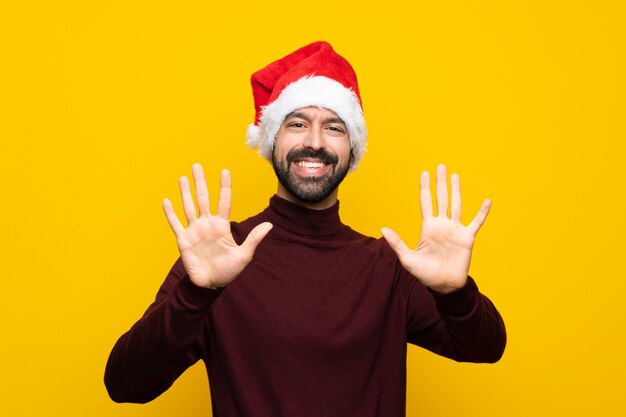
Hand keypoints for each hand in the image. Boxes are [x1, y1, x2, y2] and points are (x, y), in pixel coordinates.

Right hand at [162, 164, 272, 288]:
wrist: (211, 284)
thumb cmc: (229, 270)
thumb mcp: (244, 255)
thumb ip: (254, 239)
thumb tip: (270, 225)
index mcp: (222, 225)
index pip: (224, 201)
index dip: (224, 186)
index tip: (225, 171)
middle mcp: (207, 224)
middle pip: (203, 198)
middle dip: (200, 182)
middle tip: (197, 165)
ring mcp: (194, 231)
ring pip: (189, 207)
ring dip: (185, 192)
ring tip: (182, 177)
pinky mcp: (183, 240)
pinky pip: (175, 224)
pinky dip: (170, 213)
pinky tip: (166, 200)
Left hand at [381, 164, 490, 293]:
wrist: (443, 286)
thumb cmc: (425, 274)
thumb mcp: (407, 258)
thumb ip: (396, 243)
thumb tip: (382, 229)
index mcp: (428, 228)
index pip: (426, 203)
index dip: (425, 188)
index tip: (424, 173)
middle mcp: (442, 225)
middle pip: (441, 198)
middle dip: (440, 183)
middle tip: (440, 166)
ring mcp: (455, 230)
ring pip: (456, 205)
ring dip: (456, 190)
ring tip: (455, 176)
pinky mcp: (467, 238)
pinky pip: (476, 223)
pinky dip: (482, 213)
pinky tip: (487, 201)